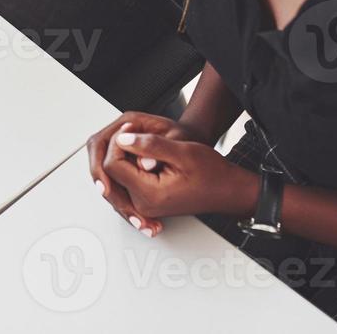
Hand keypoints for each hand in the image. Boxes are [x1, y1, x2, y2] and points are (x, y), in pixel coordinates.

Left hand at [87, 113, 206, 234]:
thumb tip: (122, 139)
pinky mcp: (147, 202)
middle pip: (109, 173)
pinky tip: (139, 154)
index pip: (111, 166)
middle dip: (117, 150)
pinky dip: (128, 166)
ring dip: (121, 157)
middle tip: (134, 135)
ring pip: (115, 178)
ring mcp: (144, 205)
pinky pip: (125, 182)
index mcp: (150, 194)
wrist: (227, 190)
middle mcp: (143, 204)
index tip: (132, 130)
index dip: (118, 143)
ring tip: (139, 143)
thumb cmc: (211, 173)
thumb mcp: (182, 151)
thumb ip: (150, 145)